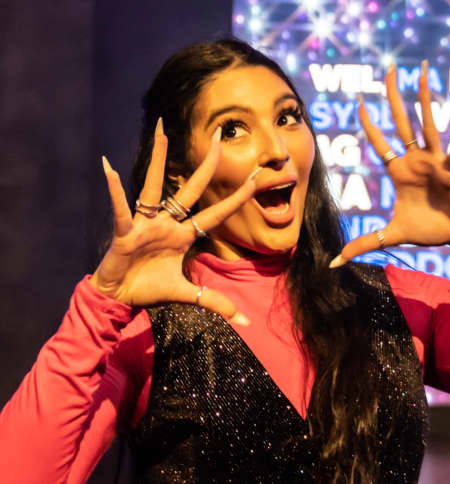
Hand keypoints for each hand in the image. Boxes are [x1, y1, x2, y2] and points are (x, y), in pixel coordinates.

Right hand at [90, 119, 257, 324]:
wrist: (118, 298)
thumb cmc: (149, 289)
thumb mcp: (188, 295)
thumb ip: (216, 304)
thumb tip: (246, 322)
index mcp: (184, 235)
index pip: (216, 213)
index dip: (235, 198)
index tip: (255, 178)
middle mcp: (167, 223)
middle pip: (191, 189)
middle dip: (206, 164)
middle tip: (218, 135)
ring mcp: (146, 224)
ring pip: (155, 186)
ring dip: (159, 159)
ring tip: (162, 131)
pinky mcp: (125, 232)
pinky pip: (121, 209)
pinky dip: (115, 190)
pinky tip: (108, 168)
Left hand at [331, 61, 449, 267]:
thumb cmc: (431, 230)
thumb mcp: (391, 236)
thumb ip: (364, 244)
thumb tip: (334, 262)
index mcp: (401, 171)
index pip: (381, 142)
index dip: (368, 124)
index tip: (358, 103)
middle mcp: (416, 160)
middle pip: (401, 122)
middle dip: (393, 96)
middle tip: (388, 69)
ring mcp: (435, 161)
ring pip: (426, 123)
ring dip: (424, 98)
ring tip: (422, 72)